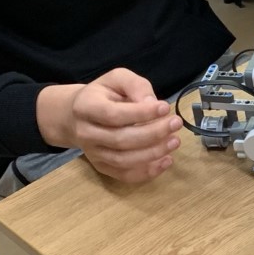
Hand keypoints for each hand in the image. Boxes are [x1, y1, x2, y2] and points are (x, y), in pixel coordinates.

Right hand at [36, 68, 182, 183]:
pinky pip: (125, 175)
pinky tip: (166, 160)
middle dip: (153, 133)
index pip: (114, 115)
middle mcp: (85, 133)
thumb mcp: (117, 78)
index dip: (141, 113)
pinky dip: (148, 172)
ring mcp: (92, 153)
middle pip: (120, 139)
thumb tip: (152, 103)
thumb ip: (135, 85)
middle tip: (176, 123)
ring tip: (174, 141)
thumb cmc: (103, 94)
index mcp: (86, 107)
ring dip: (153, 153)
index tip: (165, 107)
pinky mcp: (102, 167)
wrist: (77, 115)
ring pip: (124, 160)